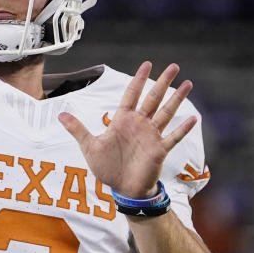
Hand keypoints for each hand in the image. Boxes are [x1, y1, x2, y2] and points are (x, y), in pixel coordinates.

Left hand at [58, 61, 196, 199]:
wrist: (122, 188)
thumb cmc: (107, 167)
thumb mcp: (89, 146)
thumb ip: (78, 129)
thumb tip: (59, 115)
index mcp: (123, 120)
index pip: (132, 94)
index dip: (139, 79)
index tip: (146, 64)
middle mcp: (139, 124)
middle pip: (153, 98)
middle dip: (163, 82)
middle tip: (174, 66)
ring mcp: (151, 136)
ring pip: (166, 113)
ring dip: (177, 99)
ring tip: (187, 84)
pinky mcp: (159, 150)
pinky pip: (173, 137)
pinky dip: (183, 128)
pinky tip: (193, 118)